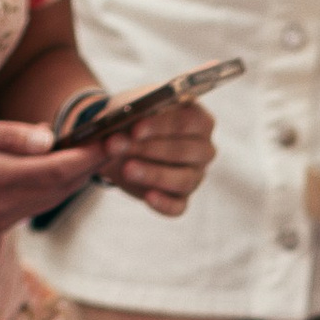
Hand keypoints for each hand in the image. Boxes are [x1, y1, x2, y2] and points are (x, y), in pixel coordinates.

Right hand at [0, 111, 105, 230]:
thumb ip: (10, 136)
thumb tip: (50, 138)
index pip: (57, 170)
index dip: (90, 156)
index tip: (115, 139)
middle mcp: (0, 207)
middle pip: (62, 187)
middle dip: (92, 165)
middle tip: (121, 141)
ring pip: (53, 198)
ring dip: (79, 177)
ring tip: (102, 151)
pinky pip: (38, 203)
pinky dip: (57, 184)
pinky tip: (69, 165)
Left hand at [95, 95, 215, 219]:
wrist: (119, 147)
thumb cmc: (130, 121)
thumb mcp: (126, 112)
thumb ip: (124, 119)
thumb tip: (116, 136)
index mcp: (197, 119)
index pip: (190, 121)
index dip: (162, 125)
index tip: (135, 129)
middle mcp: (202, 148)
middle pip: (188, 150)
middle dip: (151, 149)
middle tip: (118, 146)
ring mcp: (194, 176)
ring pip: (184, 179)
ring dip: (154, 174)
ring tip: (127, 169)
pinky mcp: (181, 199)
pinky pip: (178, 206)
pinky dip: (164, 204)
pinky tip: (148, 197)